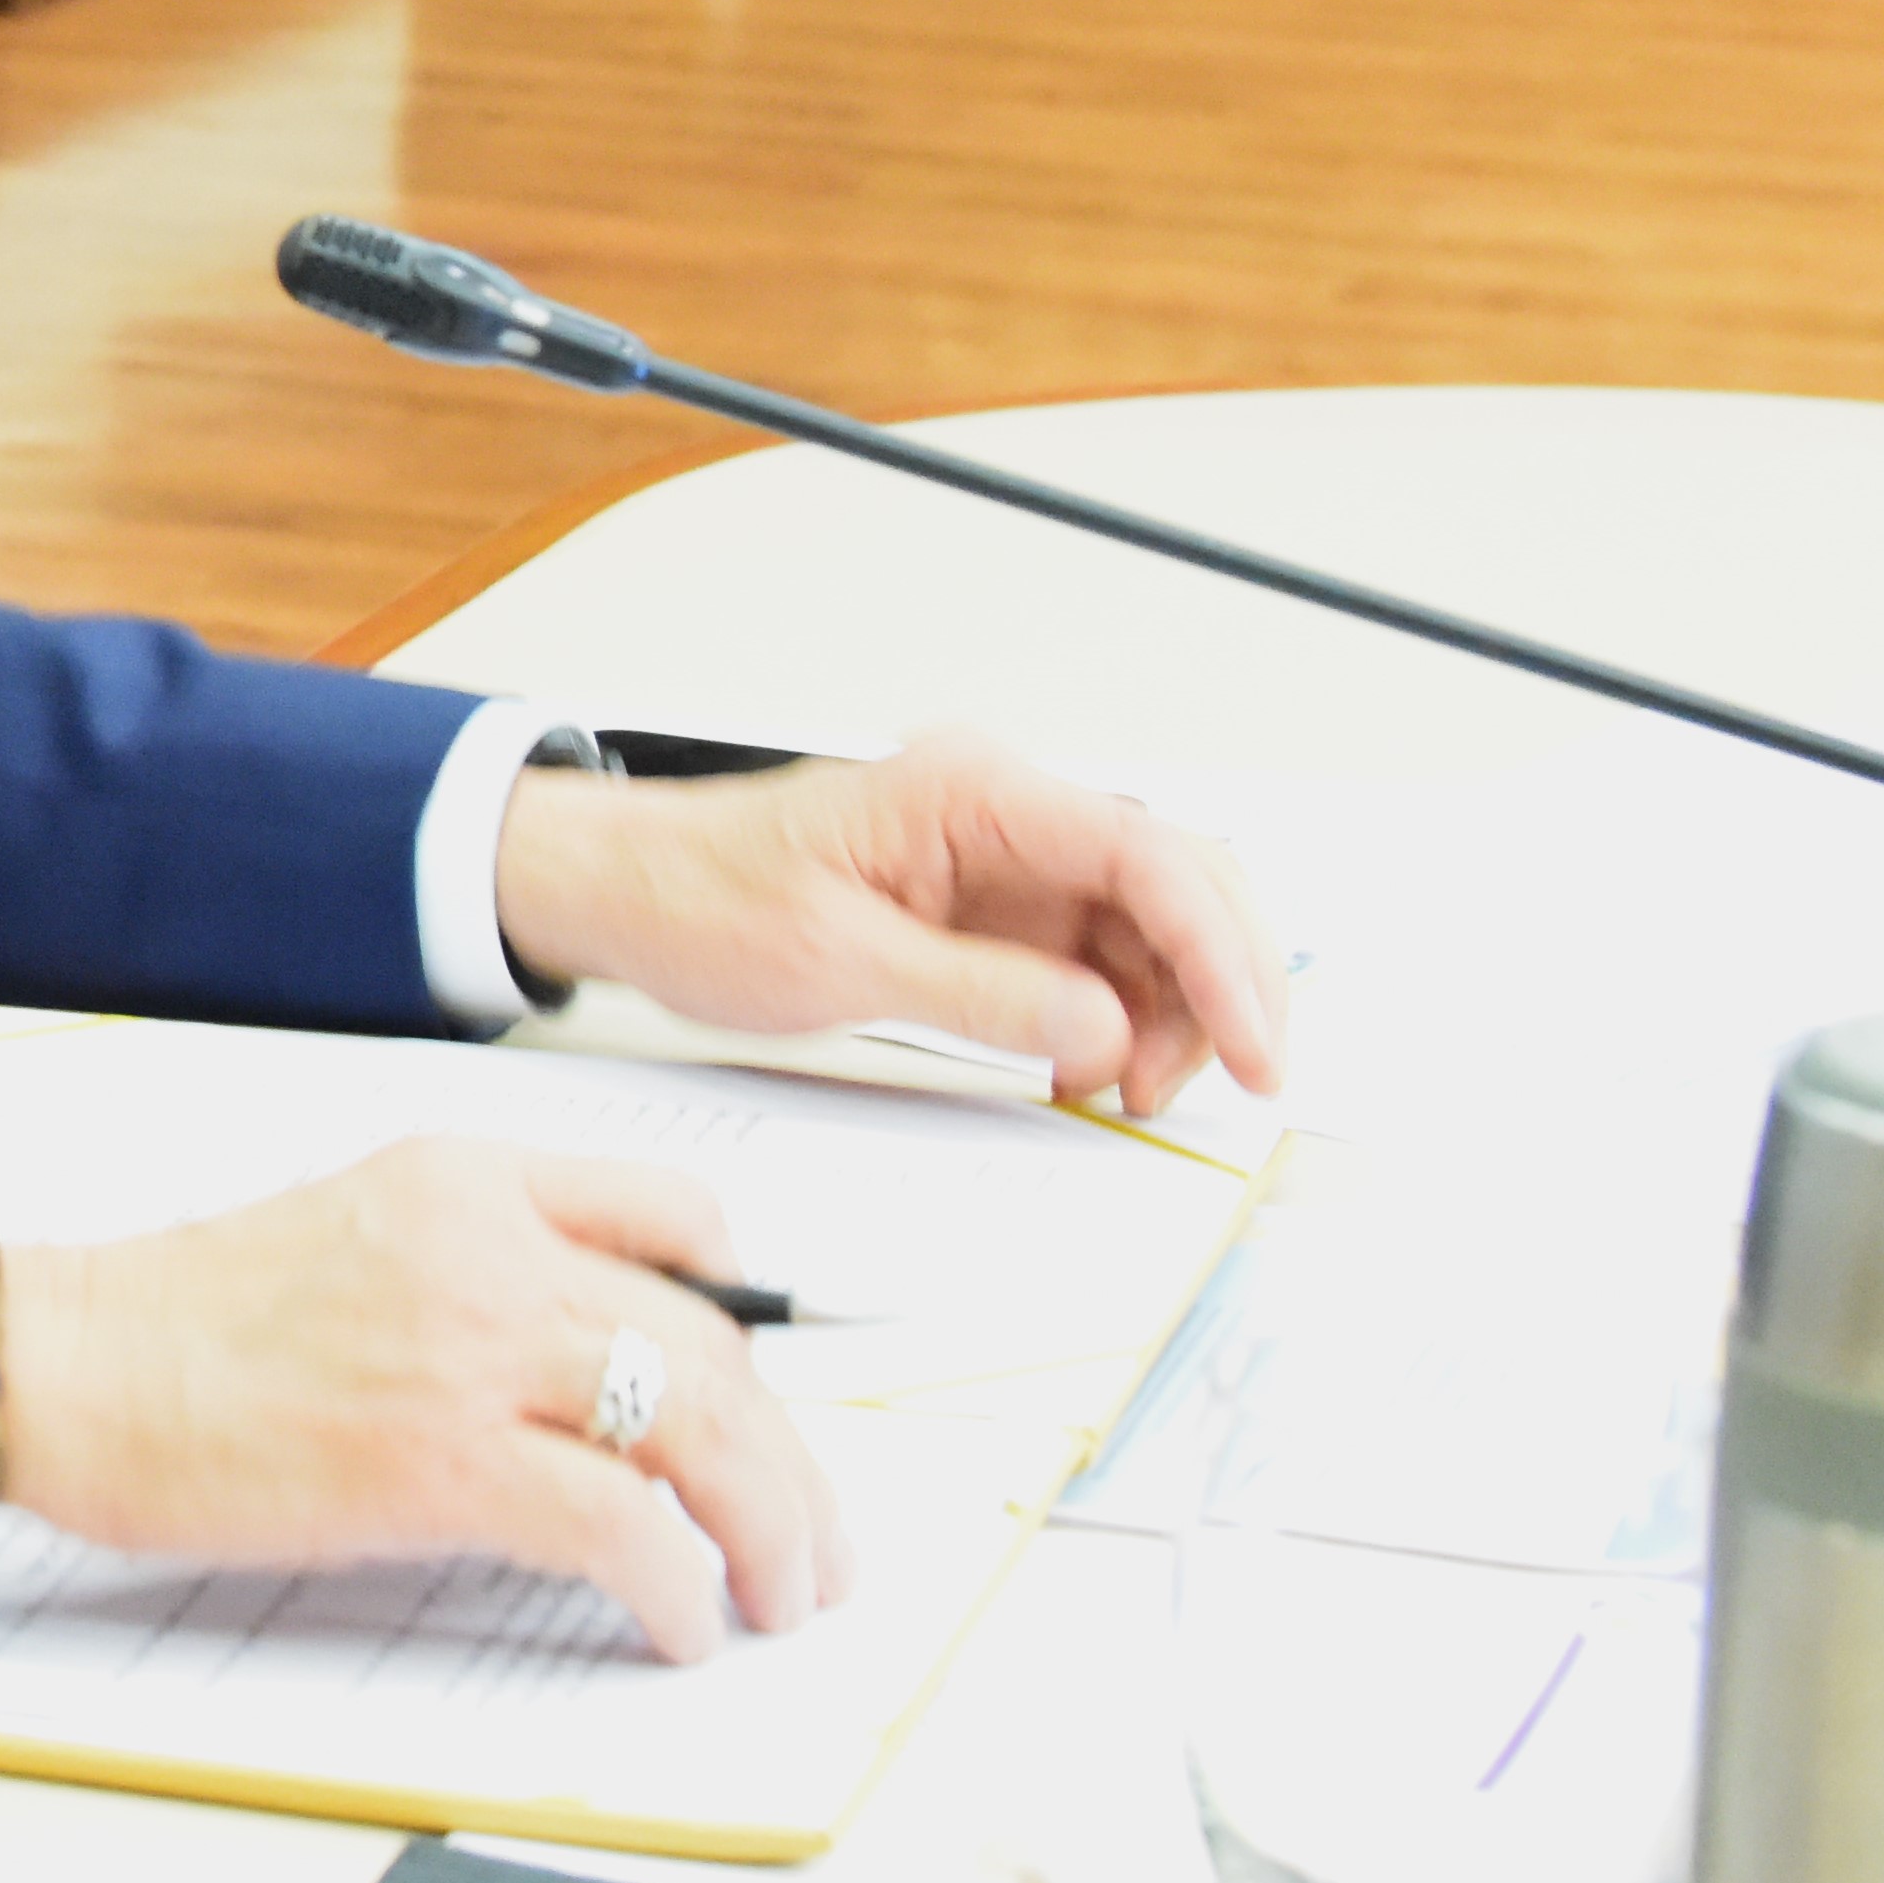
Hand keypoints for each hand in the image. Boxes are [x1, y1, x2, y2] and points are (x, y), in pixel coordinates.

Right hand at [0, 1142, 833, 1661]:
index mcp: (466, 1177)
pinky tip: (681, 1625)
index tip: (765, 1391)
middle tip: (815, 1538)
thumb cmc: (175, 1322)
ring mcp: (468, 1350)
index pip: (678, 1213)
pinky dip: (678, 1585)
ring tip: (782, 1594)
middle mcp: (489, 1245)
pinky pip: (619, 1526)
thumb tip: (583, 1383)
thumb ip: (468, 1273)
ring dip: (771, 1525)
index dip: (750, 1312)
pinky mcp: (439, 1462)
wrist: (60, 1361)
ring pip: (701, 1425)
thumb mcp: (347, 1234)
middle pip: (715, 1342)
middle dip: (790, 1458)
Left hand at [490, 729, 1289, 1114]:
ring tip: (1120, 1091)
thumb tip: (1103, 1030)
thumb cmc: (706, 899)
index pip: (1148, 855)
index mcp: (973, 792)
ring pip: (1152, 928)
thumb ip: (985, 995)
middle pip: (1180, 882)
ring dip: (1166, 1015)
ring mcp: (1008, 860)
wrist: (632, 893)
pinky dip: (1114, 1022)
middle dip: (1216, 988)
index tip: (1251, 1049)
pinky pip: (1097, 959)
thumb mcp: (840, 963)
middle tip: (1209, 1085)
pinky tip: (1084, 1074)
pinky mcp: (996, 909)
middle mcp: (1006, 812)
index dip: (1222, 956)